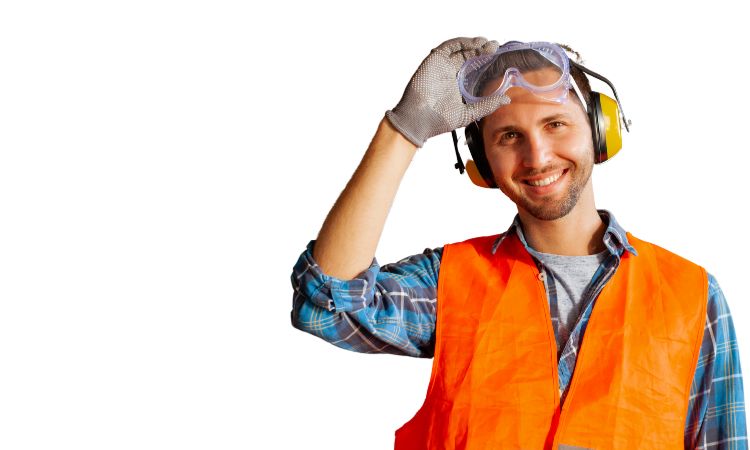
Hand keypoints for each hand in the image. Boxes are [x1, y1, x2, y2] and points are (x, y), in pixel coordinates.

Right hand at [385, 37, 509, 147]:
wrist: (419, 120)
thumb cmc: (439, 120)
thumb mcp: (469, 113)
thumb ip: (487, 105)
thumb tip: (506, 100)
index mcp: (458, 86)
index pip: (474, 69)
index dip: (485, 62)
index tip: (498, 58)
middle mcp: (450, 74)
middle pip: (468, 57)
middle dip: (482, 51)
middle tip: (495, 47)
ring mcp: (442, 66)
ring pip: (460, 49)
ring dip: (474, 45)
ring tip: (488, 44)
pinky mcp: (434, 60)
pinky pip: (449, 46)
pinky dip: (462, 42)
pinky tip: (475, 44)